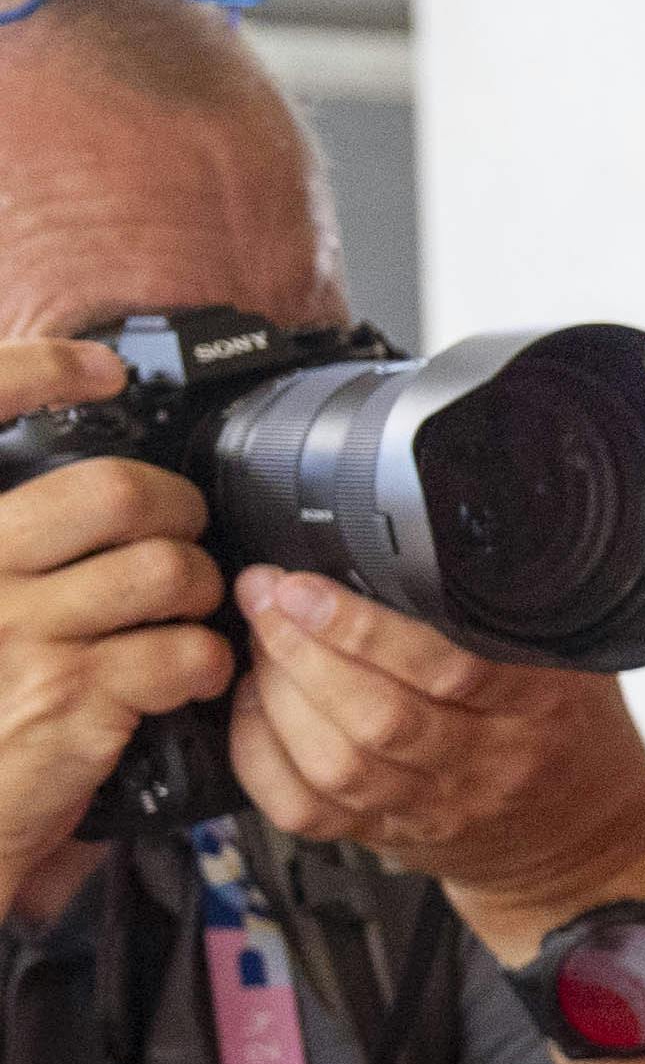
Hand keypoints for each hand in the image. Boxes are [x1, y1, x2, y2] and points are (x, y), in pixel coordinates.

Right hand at [0, 338, 231, 870]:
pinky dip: (206, 662)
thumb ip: (20, 546)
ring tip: (186, 614)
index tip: (98, 369)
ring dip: (198, 592)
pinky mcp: (71, 694)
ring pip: (161, 570)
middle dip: (174, 510)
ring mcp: (18, 630)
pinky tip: (187, 676)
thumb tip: (92, 497)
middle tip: (182, 536)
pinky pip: (181, 649)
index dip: (39, 370)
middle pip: (111, 492)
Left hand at [223, 564, 644, 947]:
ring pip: (333, 763)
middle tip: (264, 596)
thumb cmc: (571, 732)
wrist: (583, 841)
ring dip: (276, 694)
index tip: (304, 586)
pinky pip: (303, 807)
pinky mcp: (384, 835)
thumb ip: (514, 612)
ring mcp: (431, 807)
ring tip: (260, 640)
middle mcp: (485, 764)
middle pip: (377, 718)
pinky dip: (261, 752)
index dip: (363, 629)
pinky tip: (254, 705)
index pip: (448, 669)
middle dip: (300, 649)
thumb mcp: (573, 659)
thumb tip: (426, 538)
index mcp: (539, 709)